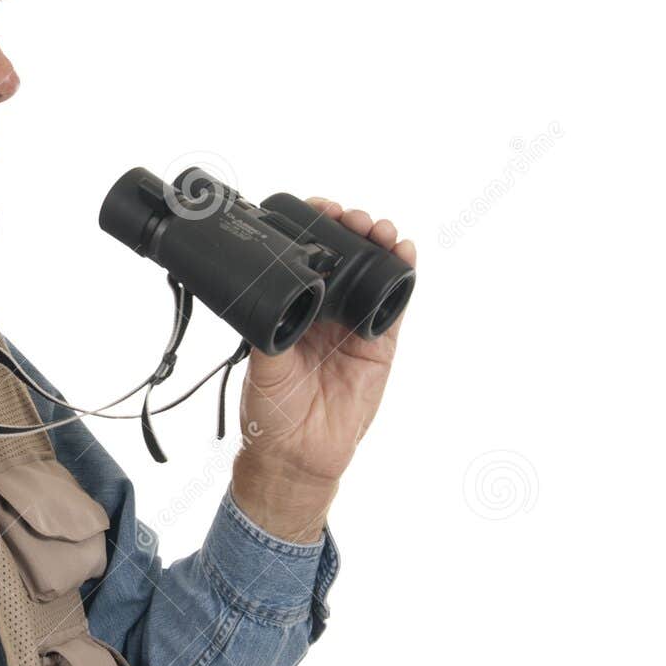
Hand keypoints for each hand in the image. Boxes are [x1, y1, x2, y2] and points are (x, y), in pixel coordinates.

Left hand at [229, 199, 413, 542]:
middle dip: (351, 229)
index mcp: (292, 309)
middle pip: (343, 257)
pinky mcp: (380, 345)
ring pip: (372, 274)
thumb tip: (267, 293)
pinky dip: (402, 276)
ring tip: (379, 229)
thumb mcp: (261, 365)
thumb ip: (267, 330)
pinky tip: (404, 253)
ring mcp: (354, 325)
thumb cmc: (270, 413)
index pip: (305, 257)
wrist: (299, 456)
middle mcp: (325, 312)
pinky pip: (394, 305)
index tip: (318, 210)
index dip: (314, 229)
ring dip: (378, 245)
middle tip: (351, 217)